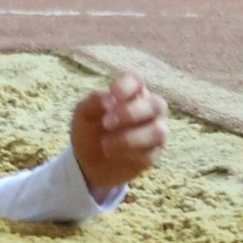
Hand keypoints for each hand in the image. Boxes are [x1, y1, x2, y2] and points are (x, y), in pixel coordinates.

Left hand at [71, 71, 167, 196]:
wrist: (88, 162)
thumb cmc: (89, 129)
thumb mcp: (83, 113)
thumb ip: (95, 101)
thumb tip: (110, 99)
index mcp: (130, 93)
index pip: (137, 81)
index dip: (127, 86)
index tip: (113, 94)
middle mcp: (148, 109)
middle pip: (157, 104)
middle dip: (131, 113)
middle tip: (106, 123)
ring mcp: (154, 131)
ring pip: (159, 131)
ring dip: (130, 138)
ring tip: (106, 144)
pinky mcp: (153, 153)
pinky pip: (150, 152)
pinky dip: (128, 153)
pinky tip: (112, 153)